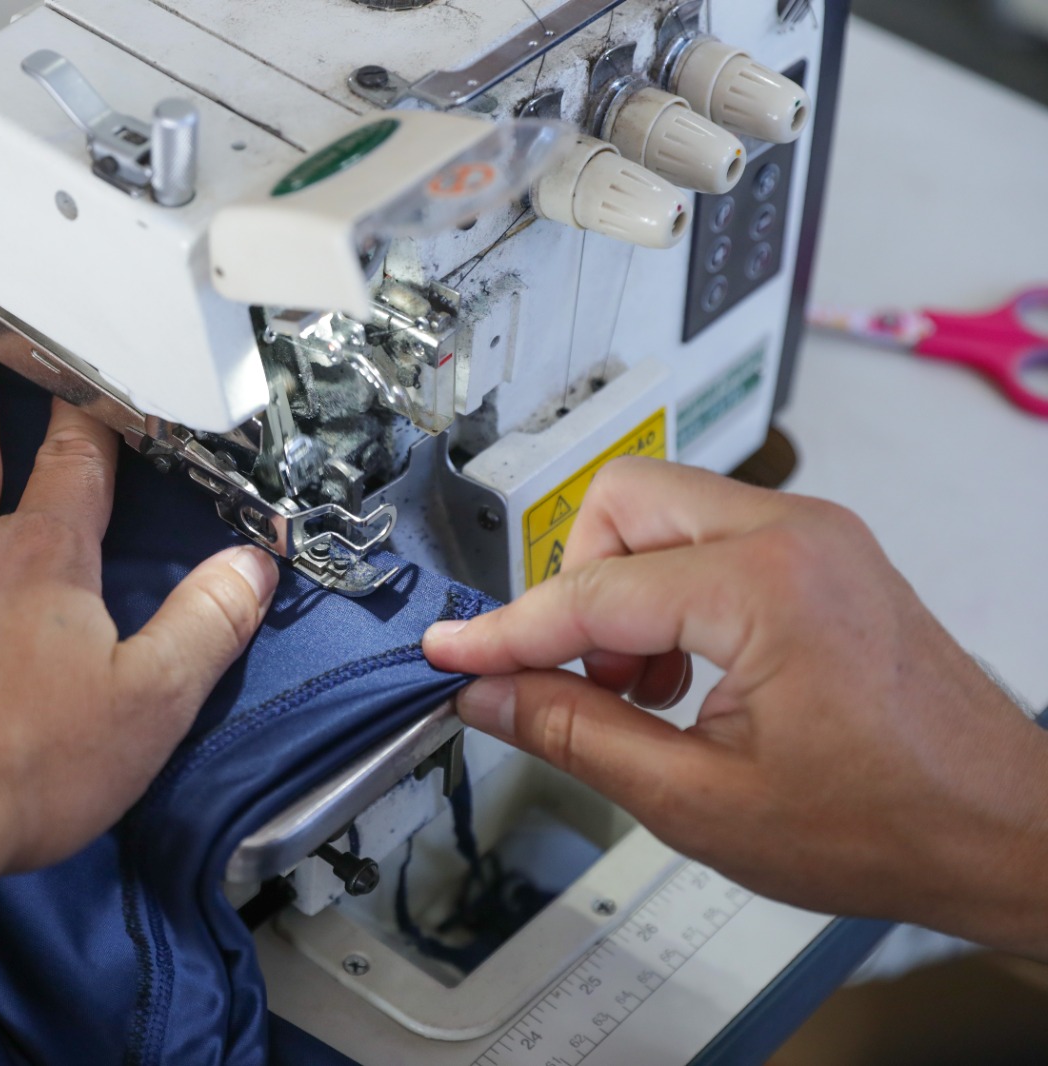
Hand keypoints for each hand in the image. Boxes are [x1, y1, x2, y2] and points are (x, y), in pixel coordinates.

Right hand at [423, 458, 1047, 952]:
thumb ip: (577, 737)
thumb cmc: (888, 824)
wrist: (1004, 831)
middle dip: (575, 586)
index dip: (505, 633)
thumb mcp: (701, 804)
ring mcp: (815, 537)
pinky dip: (670, 594)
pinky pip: (709, 538)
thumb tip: (492, 697)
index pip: (590, 592)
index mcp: (766, 586)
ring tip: (641, 691)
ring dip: (623, 593)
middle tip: (578, 676)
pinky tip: (683, 677)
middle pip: (621, 502)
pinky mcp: (823, 554)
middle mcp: (794, 534)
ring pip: (662, 513)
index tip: (450, 655)